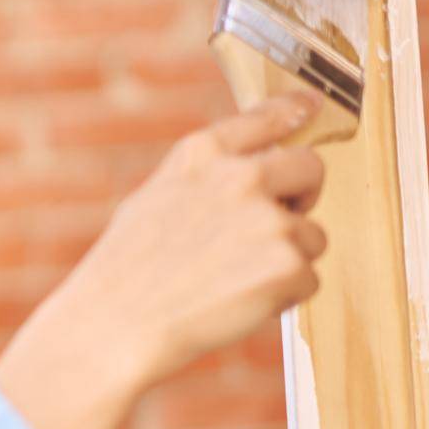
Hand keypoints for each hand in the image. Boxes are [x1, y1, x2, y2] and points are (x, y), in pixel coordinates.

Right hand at [0, 90, 328, 428]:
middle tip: (272, 228)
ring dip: (285, 260)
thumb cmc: (126, 270)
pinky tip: (236, 302)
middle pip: (310, 168)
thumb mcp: (154, 200)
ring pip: (310, 235)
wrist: (114, 324)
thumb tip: (250, 176)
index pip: (264, 117)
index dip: (294, 110)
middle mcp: (239, 177)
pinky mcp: (287, 265)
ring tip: (229, 281)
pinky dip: (282, 297)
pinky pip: (309, 279)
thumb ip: (205, 180)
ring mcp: (268, 219)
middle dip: (302, 197)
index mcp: (201, 155)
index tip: (313, 104)